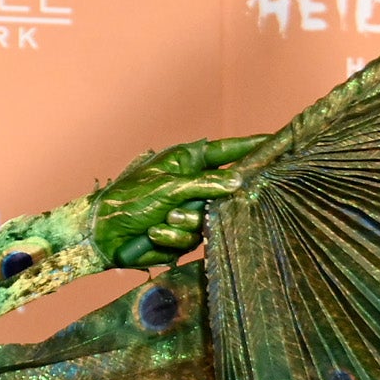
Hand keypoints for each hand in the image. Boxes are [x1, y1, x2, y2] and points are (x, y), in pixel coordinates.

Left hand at [92, 135, 267, 268]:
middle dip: (217, 199)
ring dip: (185, 222)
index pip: (229, 151)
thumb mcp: (167, 187)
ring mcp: (189, 211)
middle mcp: (193, 185)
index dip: (253, 147)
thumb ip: (204, 184)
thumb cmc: (127, 200)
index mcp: (189, 162)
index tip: (279, 141)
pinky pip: (191, 239)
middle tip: (205, 203)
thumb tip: (238, 181)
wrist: (100, 235)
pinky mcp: (181, 235)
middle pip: (228, 190)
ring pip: (210, 219)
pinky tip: (153, 233)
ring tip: (162, 219)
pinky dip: (172, 236)